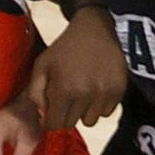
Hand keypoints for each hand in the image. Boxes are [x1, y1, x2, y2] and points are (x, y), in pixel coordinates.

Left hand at [31, 6, 126, 130]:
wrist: (96, 29)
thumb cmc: (66, 48)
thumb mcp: (42, 64)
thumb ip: (35, 92)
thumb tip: (43, 115)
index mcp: (63, 89)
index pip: (55, 124)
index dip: (50, 120)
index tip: (51, 113)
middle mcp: (85, 95)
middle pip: (71, 124)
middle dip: (65, 114)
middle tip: (66, 98)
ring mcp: (104, 94)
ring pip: (90, 121)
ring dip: (83, 111)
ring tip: (81, 92)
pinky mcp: (119, 91)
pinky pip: (106, 112)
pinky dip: (99, 105)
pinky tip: (95, 88)